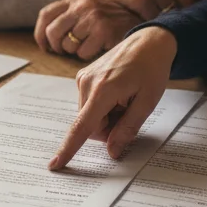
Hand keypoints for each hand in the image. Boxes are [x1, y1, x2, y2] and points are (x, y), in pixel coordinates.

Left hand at [34, 0, 142, 60]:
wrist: (144, 23)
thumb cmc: (114, 23)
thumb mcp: (91, 12)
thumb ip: (72, 18)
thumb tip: (47, 38)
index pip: (46, 14)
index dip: (41, 34)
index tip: (46, 46)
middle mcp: (83, 4)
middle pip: (53, 31)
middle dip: (57, 47)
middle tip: (67, 52)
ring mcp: (93, 16)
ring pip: (68, 45)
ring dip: (76, 52)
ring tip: (90, 47)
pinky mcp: (103, 29)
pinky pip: (83, 52)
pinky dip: (89, 55)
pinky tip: (100, 48)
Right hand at [48, 26, 177, 169]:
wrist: (149, 41)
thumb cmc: (152, 69)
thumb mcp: (147, 102)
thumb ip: (128, 128)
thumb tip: (112, 152)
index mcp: (102, 90)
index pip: (82, 127)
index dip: (68, 149)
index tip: (55, 165)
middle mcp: (86, 83)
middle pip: (91, 126)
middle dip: (109, 128)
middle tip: (130, 111)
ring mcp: (83, 79)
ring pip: (90, 117)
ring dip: (108, 116)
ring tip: (126, 99)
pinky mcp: (84, 77)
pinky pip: (90, 105)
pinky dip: (104, 106)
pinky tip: (119, 93)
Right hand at [62, 0, 205, 18]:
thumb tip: (198, 6)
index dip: (198, 8)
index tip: (197, 19)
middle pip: (188, 4)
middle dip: (185, 19)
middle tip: (183, 31)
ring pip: (173, 13)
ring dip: (170, 25)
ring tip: (167, 33)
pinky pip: (156, 18)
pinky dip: (154, 26)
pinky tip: (150, 30)